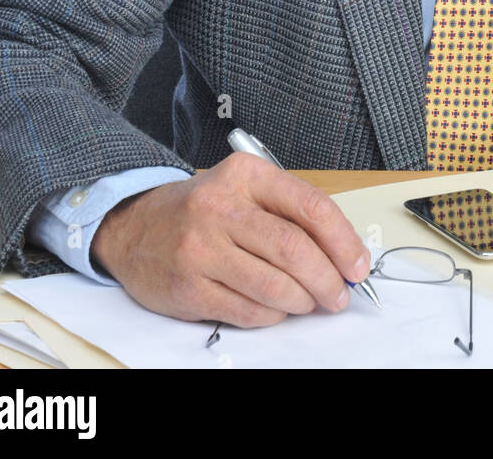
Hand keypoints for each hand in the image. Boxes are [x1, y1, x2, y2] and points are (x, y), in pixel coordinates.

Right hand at [90, 153, 371, 327]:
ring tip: (309, 303)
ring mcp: (201, 248)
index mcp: (245, 175)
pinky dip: (272, 316)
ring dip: (303, 302)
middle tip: (339, 295)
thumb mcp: (244, 190)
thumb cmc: (202, 210)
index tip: (358, 265)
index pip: (310, 207)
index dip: (343, 242)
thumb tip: (343, 253)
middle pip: (295, 249)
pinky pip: (247, 311)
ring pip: (274, 286)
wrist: (134, 227)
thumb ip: (290, 213)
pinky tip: (276, 309)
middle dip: (328, 279)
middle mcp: (221, 207)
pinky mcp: (188, 287)